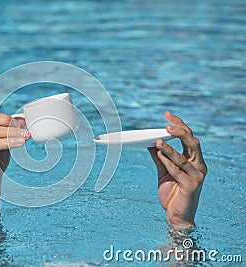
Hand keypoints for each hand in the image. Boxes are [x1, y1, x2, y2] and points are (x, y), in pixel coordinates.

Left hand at [148, 111, 206, 228]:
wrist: (176, 215)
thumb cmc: (172, 191)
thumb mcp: (163, 171)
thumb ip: (159, 157)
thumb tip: (149, 141)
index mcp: (194, 160)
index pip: (189, 138)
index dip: (179, 125)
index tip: (167, 115)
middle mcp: (199, 166)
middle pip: (192, 143)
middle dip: (180, 131)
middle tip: (167, 124)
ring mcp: (197, 176)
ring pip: (183, 157)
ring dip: (169, 148)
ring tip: (157, 140)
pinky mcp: (191, 186)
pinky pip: (178, 171)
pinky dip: (168, 162)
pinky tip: (159, 154)